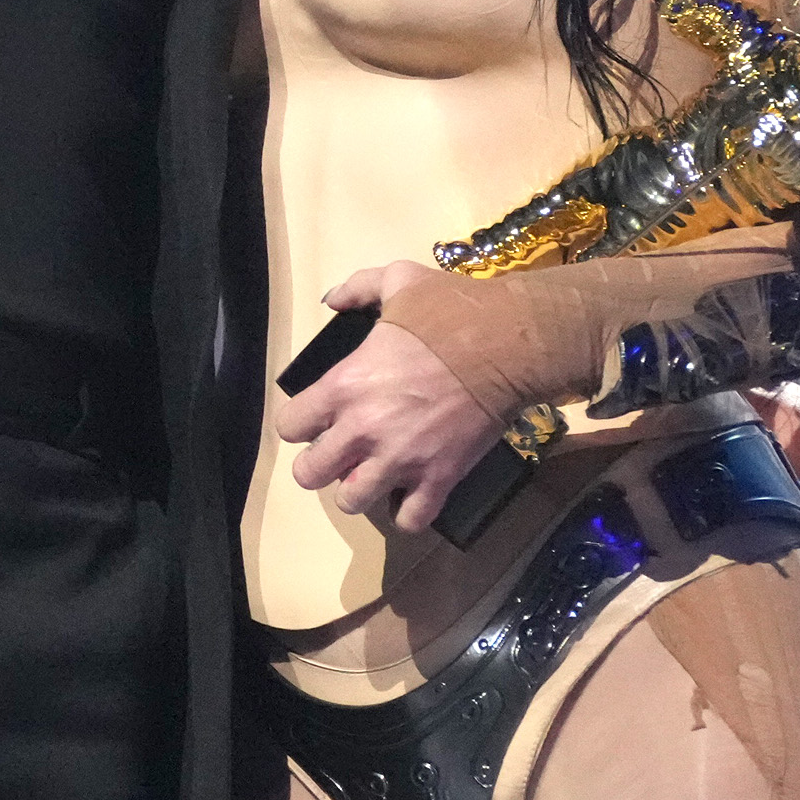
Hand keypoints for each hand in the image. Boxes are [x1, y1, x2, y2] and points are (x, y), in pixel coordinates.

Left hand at [273, 262, 503, 536]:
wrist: (509, 344)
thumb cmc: (452, 311)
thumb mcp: (399, 280)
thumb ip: (358, 287)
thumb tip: (331, 299)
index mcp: (344, 384)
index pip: (290, 426)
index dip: (301, 423)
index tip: (319, 418)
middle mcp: (363, 429)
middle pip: (309, 474)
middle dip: (320, 465)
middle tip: (341, 451)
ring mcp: (400, 459)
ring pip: (352, 501)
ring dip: (359, 489)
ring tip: (374, 473)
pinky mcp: (438, 479)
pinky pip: (408, 519)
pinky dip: (407, 512)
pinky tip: (411, 492)